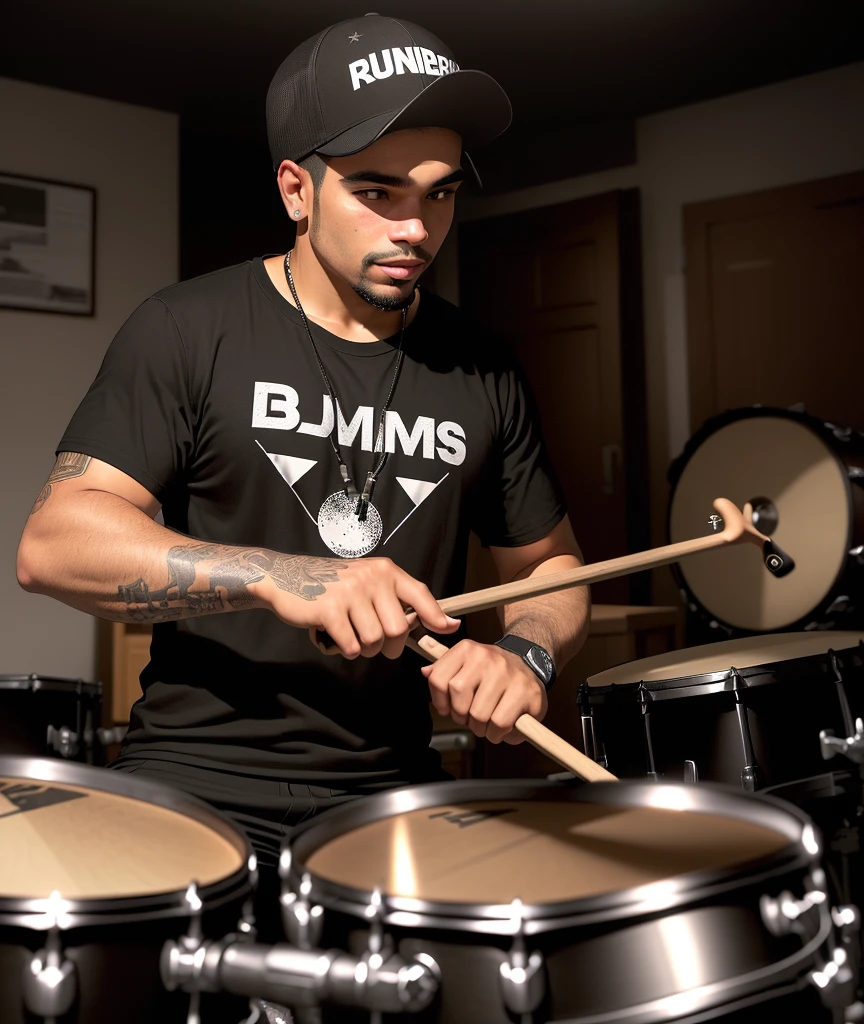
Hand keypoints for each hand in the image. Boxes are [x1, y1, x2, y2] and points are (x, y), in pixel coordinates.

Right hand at [253, 553, 459, 658]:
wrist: (286, 578)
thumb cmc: (332, 585)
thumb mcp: (367, 582)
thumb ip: (397, 599)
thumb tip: (442, 622)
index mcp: (385, 571)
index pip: (420, 595)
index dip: (437, 617)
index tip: (451, 630)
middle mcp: (371, 578)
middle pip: (398, 629)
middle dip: (391, 646)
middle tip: (377, 644)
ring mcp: (350, 593)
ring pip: (375, 641)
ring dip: (365, 649)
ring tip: (353, 636)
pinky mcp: (330, 609)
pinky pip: (351, 646)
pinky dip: (346, 650)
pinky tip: (338, 638)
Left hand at [421, 640, 547, 743]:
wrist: (530, 664)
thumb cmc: (492, 672)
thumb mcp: (466, 664)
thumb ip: (444, 670)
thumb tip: (425, 672)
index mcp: (467, 649)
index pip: (437, 680)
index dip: (440, 701)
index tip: (448, 708)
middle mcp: (486, 658)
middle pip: (459, 702)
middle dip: (462, 718)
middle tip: (471, 717)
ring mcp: (507, 674)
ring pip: (479, 715)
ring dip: (480, 728)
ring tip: (486, 723)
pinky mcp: (525, 691)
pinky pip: (499, 723)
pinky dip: (496, 733)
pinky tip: (499, 728)